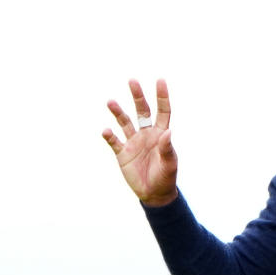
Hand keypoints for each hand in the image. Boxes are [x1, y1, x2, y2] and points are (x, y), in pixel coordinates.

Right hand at [102, 79, 177, 206]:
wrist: (154, 194)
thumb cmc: (165, 177)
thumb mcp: (169, 164)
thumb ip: (167, 148)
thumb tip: (168, 131)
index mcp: (160, 134)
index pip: (162, 112)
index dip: (162, 97)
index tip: (160, 80)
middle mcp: (146, 134)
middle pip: (141, 111)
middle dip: (137, 96)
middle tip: (132, 80)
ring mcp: (133, 142)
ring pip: (124, 122)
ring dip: (117, 112)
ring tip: (110, 101)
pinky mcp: (122, 153)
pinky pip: (114, 141)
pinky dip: (109, 136)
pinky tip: (106, 131)